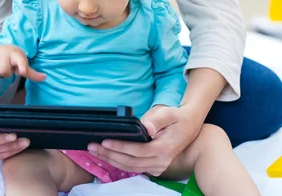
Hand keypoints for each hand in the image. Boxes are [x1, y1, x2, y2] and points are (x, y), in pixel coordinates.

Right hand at [0, 45, 45, 81]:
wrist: (2, 49)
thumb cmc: (16, 59)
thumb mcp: (23, 64)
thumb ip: (32, 73)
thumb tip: (45, 78)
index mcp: (18, 55)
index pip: (20, 61)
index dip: (22, 66)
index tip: (23, 71)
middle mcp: (6, 52)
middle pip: (4, 71)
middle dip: (7, 73)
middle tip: (9, 68)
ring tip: (3, 66)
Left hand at [87, 104, 201, 175]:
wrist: (189, 126)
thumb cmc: (177, 118)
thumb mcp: (169, 113)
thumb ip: (157, 119)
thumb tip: (147, 128)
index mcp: (164, 149)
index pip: (138, 151)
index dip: (120, 147)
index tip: (105, 141)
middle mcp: (161, 161)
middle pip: (130, 162)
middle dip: (109, 154)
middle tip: (92, 146)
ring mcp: (158, 167)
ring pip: (130, 167)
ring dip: (111, 159)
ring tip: (95, 151)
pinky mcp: (154, 167)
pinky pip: (134, 167)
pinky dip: (119, 162)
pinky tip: (107, 155)